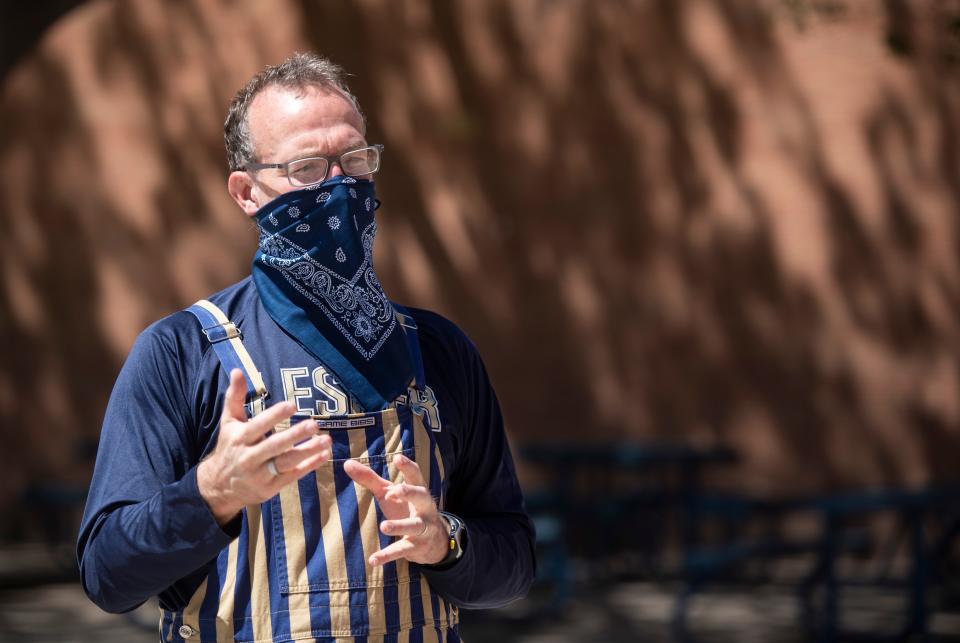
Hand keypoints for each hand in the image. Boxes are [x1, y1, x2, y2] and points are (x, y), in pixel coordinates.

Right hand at [198, 369, 331, 524]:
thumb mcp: (229, 422)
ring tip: (326, 440)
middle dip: (294, 436)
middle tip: (314, 424)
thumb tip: (238, 370)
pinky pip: (292, 476)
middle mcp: (249, 458)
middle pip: (274, 446)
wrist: (218, 486)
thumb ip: (235, 397)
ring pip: (286, 462)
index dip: (274, 416)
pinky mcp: (270, 488)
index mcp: (239, 439)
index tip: (291, 405)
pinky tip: (324, 455)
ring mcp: (260, 475)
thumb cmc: (229, 447)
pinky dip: (309, 466)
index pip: (258, 426)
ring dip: (308, 451)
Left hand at [344, 454, 448, 565]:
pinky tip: (373, 559)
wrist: (433, 541)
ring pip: (414, 526)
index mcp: (417, 490)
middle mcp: (424, 507)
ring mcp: (423, 528)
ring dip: (399, 526)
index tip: (398, 458)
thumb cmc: (405, 508)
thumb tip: (346, 464)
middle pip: (421, 496)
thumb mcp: (389, 493)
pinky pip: (402, 550)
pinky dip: (388, 555)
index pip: (415, 475)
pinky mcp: (417, 546)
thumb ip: (370, 479)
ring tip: (384, 526)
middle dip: (410, 493)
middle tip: (395, 491)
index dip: (407, 467)